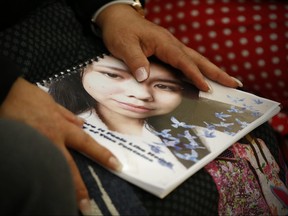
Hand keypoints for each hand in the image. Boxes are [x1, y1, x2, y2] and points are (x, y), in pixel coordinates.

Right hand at [0, 78, 121, 210]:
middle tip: (86, 205)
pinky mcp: (21, 151)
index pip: (87, 144)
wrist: (4, 95)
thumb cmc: (28, 98)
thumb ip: (67, 116)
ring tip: (67, 205)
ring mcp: (36, 148)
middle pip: (68, 167)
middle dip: (77, 187)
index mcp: (61, 128)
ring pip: (50, 171)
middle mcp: (51, 140)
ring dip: (58, 187)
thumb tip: (81, 124)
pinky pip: (33, 167)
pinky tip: (42, 187)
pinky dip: (39, 178)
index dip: (103, 155)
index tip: (116, 165)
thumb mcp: (52, 104)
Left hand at [96, 4, 242, 91]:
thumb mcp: (124, 45)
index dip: (195, 75)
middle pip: (198, 59)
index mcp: (164, 43)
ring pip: (195, 59)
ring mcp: (171, 46)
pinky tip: (202, 76)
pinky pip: (187, 61)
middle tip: (234, 83)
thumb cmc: (120, 31)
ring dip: (211, 70)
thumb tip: (144, 78)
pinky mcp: (167, 50)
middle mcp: (171, 44)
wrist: (118, 18)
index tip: (207, 88)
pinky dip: (198, 69)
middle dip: (217, 72)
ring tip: (227, 81)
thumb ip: (135, 61)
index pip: (184, 61)